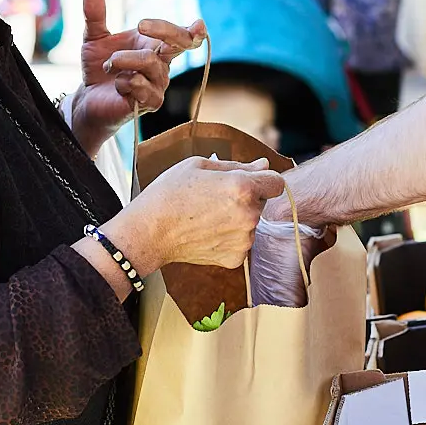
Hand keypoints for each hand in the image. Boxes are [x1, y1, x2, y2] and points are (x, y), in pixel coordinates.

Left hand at [70, 0, 205, 149]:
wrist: (88, 98)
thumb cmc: (99, 68)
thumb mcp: (93, 37)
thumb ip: (95, 14)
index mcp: (156, 45)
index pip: (183, 35)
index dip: (194, 30)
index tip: (197, 24)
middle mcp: (163, 63)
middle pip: (180, 43)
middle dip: (164, 30)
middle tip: (140, 26)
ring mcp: (159, 84)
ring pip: (150, 62)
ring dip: (122, 60)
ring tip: (108, 65)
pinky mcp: (151, 103)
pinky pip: (142, 86)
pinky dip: (123, 82)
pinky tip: (117, 85)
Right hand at [111, 155, 284, 274]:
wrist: (149, 232)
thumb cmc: (169, 193)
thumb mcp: (200, 166)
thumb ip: (238, 166)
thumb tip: (264, 166)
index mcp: (242, 188)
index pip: (276, 183)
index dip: (263, 180)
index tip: (248, 182)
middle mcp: (249, 216)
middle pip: (262, 203)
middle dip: (247, 198)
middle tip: (215, 198)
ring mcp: (243, 240)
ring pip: (252, 223)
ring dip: (238, 218)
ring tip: (207, 216)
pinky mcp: (235, 258)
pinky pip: (241, 242)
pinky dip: (229, 237)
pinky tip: (207, 232)